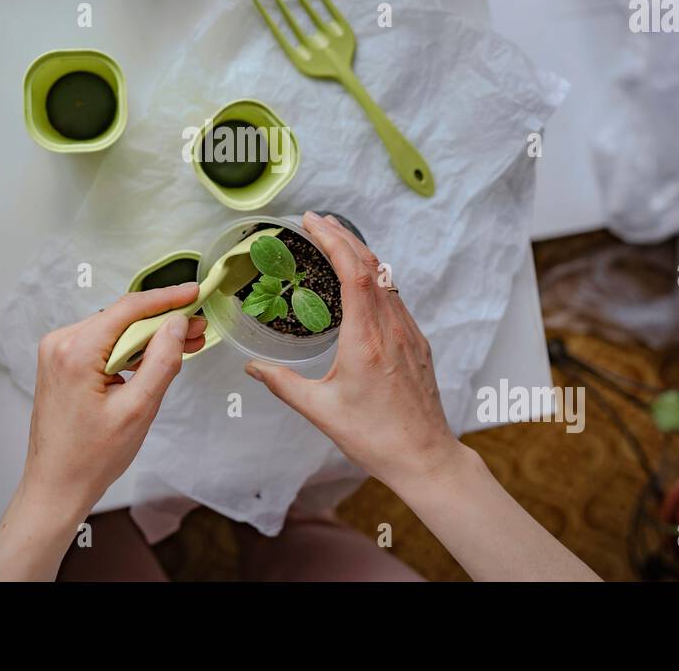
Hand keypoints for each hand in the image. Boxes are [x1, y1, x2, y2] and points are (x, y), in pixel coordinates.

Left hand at [0, 285, 204, 580]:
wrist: (55, 487)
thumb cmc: (91, 457)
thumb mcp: (138, 409)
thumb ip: (161, 361)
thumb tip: (177, 324)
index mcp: (75, 351)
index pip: (128, 308)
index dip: (167, 298)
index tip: (196, 293)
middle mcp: (61, 343)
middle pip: (122, 318)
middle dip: (162, 322)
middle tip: (200, 328)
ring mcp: (57, 353)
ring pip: (114, 331)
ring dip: (149, 337)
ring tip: (187, 344)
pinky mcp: (61, 364)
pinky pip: (102, 345)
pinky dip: (130, 349)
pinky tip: (156, 357)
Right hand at [245, 211, 461, 488]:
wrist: (425, 457)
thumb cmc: (376, 437)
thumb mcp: (321, 411)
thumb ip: (282, 384)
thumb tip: (253, 367)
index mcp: (366, 339)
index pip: (353, 272)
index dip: (332, 240)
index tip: (312, 222)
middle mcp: (391, 328)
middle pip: (370, 265)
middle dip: (342, 236)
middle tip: (316, 220)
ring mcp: (409, 333)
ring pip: (385, 278)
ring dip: (360, 253)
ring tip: (335, 241)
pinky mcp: (417, 343)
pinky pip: (394, 297)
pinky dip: (374, 277)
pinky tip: (361, 281)